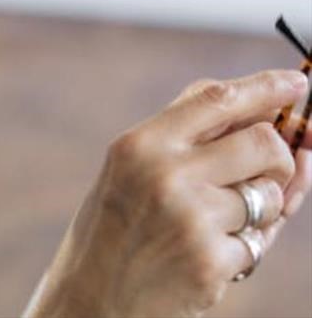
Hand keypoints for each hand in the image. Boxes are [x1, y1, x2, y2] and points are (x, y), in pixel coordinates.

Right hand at [28, 69, 309, 317]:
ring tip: (213, 226)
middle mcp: (165, 173)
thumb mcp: (130, 169)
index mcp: (141, 143)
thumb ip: (184, 137)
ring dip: (257, 210)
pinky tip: (206, 258)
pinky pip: (258, 241)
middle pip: (263, 142)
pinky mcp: (210, 261)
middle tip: (261, 175)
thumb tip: (262, 114)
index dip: (265, 87)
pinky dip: (243, 249)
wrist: (89, 298)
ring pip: (268, 195)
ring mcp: (190, 217)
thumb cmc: (114, 228)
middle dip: (278, 158)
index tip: (296, 84)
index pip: (217, 98)